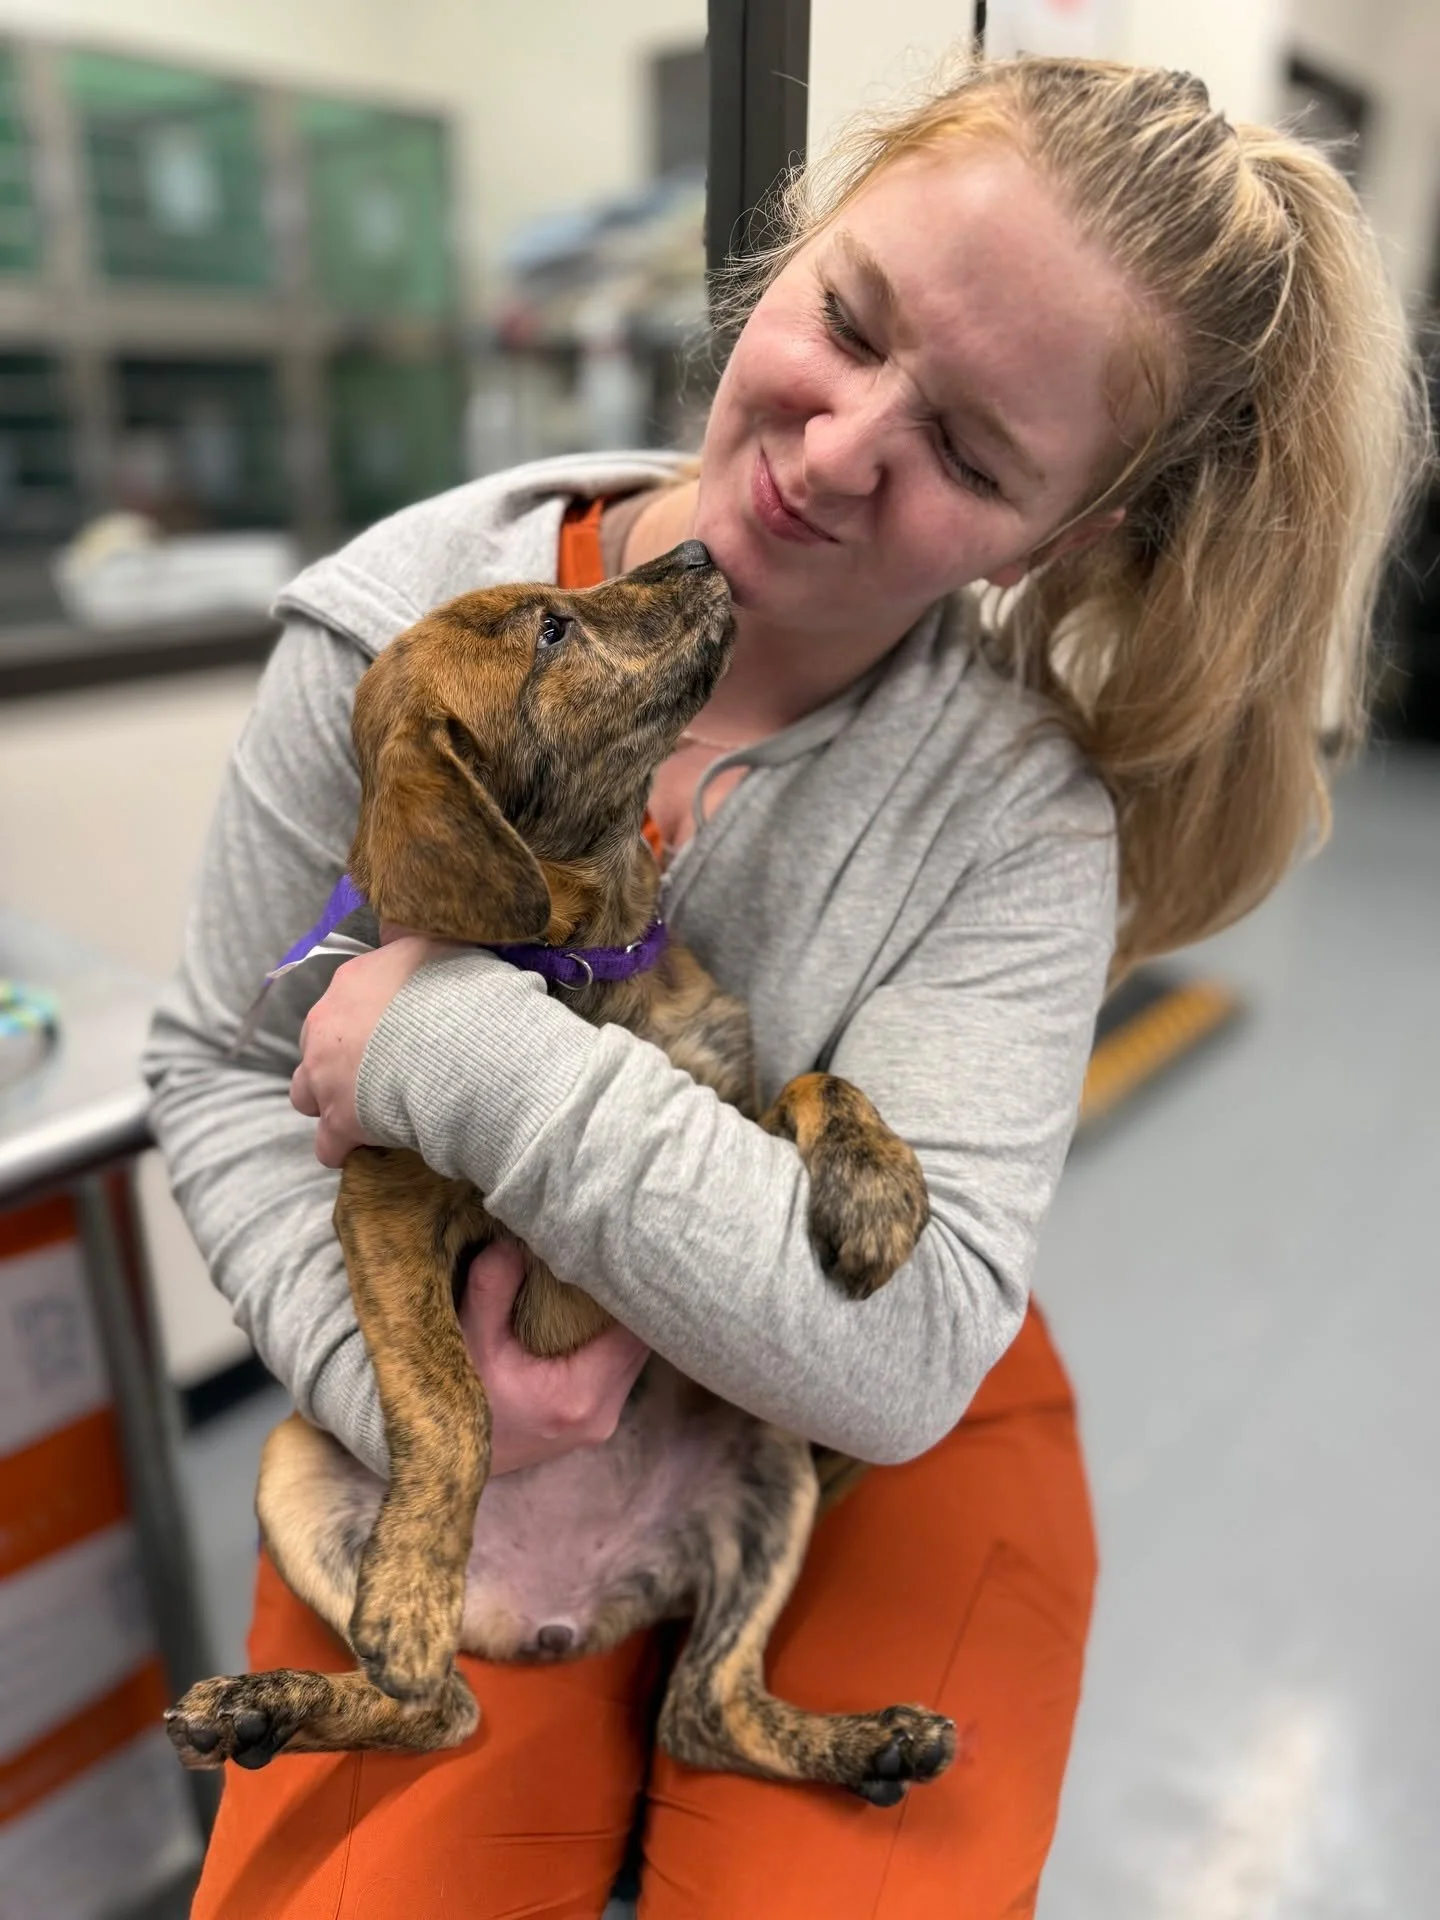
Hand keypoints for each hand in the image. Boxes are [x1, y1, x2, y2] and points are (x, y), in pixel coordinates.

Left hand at [290, 926, 459, 1165]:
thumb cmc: (458, 994)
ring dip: (328, 1101)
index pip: (344, 1000)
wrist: (459, 1050)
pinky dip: (343, 1148)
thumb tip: (397, 922)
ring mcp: (327, 1078)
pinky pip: (328, 1145)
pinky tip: (365, 1148)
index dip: (365, 1020)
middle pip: (314, 1046)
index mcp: (351, 983)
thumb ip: (411, 937)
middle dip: (336, 1059)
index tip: (392, 1032)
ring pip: (305, 1094)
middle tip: (377, 1071)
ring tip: (363, 1110)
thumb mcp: (438, 944)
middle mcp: (327, 1027)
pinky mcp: (339, 1123)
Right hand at [460, 1240, 650, 1475]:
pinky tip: (596, 1314)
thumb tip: (512, 1242)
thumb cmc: (457, 1403)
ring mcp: (601, 1422)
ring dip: (624, 1322)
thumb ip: (492, 1288)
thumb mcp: (469, 1340)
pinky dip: (613, 1342)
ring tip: (606, 1280)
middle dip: (632, 1302)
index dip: (632, 1291)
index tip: (623, 1253)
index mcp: (579, 1395)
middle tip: (618, 1256)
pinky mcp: (593, 1423)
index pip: (636, 1331)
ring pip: (634, 1357)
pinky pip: (620, 1370)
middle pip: (642, 1344)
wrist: (444, 1462)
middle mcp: (602, 1414)